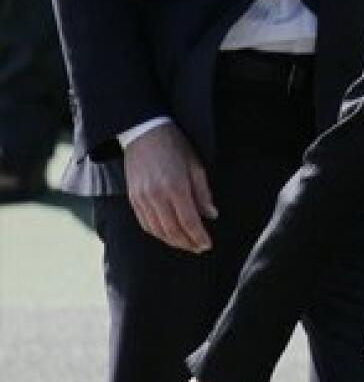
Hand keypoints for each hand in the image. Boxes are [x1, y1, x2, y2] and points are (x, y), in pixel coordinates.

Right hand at [124, 121, 216, 252]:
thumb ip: (202, 193)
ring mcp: (142, 199)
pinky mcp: (133, 199)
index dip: (199, 236)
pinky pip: (145, 224)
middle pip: (172, 230)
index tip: (207, 244)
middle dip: (187, 243)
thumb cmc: (175, 146)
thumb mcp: (195, 165)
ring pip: (158, 230)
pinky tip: (168, 235)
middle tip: (199, 248)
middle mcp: (156, 196)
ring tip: (186, 244)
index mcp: (175, 187)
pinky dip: (157, 234)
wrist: (144, 132)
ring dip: (173, 241)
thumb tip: (211, 215)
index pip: (189, 221)